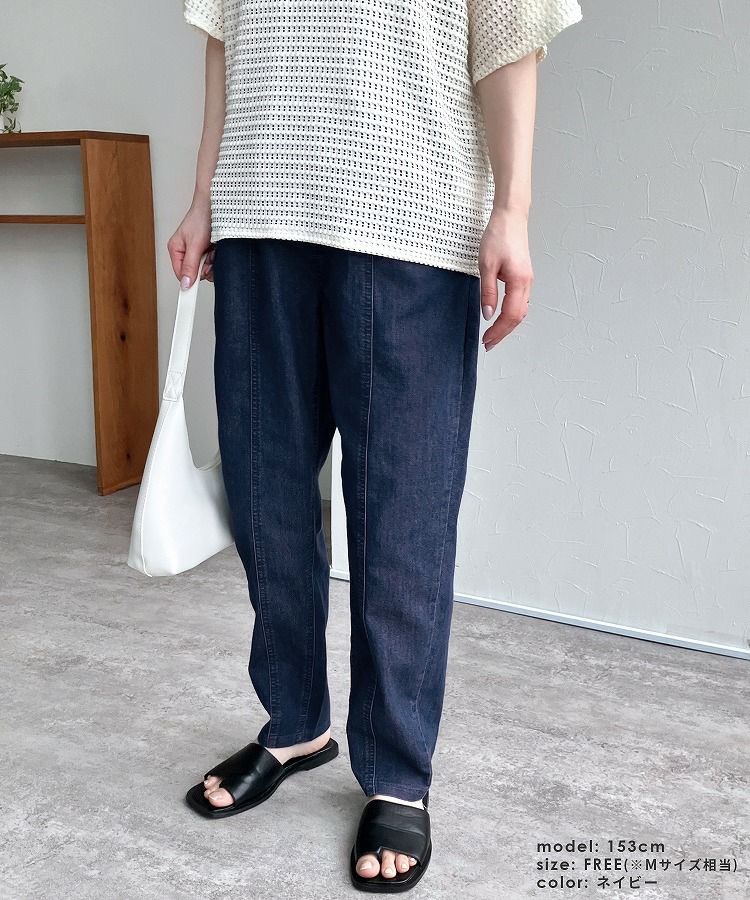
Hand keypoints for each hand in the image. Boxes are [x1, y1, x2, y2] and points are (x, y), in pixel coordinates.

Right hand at [167, 197, 213, 287]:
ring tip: (213, 248)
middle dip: (205, 267)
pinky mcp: (209, 249)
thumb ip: (190, 266)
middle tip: (208, 256)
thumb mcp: (195, 244)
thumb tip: (185, 284)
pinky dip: (218, 256)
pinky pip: (214, 262)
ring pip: (207, 268)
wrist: (217, 204)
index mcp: (176, 249)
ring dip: (213, 261)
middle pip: (196, 273)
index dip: (189, 279)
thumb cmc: (201, 217)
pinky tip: (217, 247)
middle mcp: (186, 251)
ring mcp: (198, 251)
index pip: (180, 274)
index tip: (195, 289)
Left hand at [478, 207, 533, 350]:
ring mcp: (527, 280)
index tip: (486, 341)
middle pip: (518, 317)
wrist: (511, 216)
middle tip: (488, 344)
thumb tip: (487, 314)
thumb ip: (488, 292)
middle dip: (503, 333)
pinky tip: (501, 318)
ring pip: (521, 311)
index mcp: (519, 282)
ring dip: (508, 325)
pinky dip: (511, 314)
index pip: (510, 315)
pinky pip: (520, 302)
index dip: (498, 331)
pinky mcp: (523, 276)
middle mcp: (527, 283)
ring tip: (493, 335)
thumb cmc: (498, 236)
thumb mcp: (486, 265)